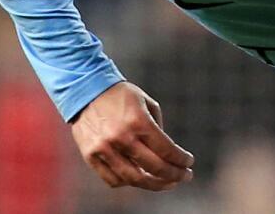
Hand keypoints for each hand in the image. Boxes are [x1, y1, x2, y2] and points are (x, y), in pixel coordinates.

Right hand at [70, 81, 194, 190]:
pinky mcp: (90, 156)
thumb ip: (158, 129)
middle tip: (185, 176)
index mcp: (138, 121)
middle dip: (174, 175)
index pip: (166, 150)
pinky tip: (141, 178)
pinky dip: (129, 183)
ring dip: (155, 185)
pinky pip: (112, 179)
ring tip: (167, 183)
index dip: (181, 159)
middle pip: (154, 168)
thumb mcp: (147, 103)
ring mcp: (104, 149)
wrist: (85, 89)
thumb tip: (168, 153)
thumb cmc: (121, 95)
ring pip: (133, 179)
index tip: (189, 163)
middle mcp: (121, 137)